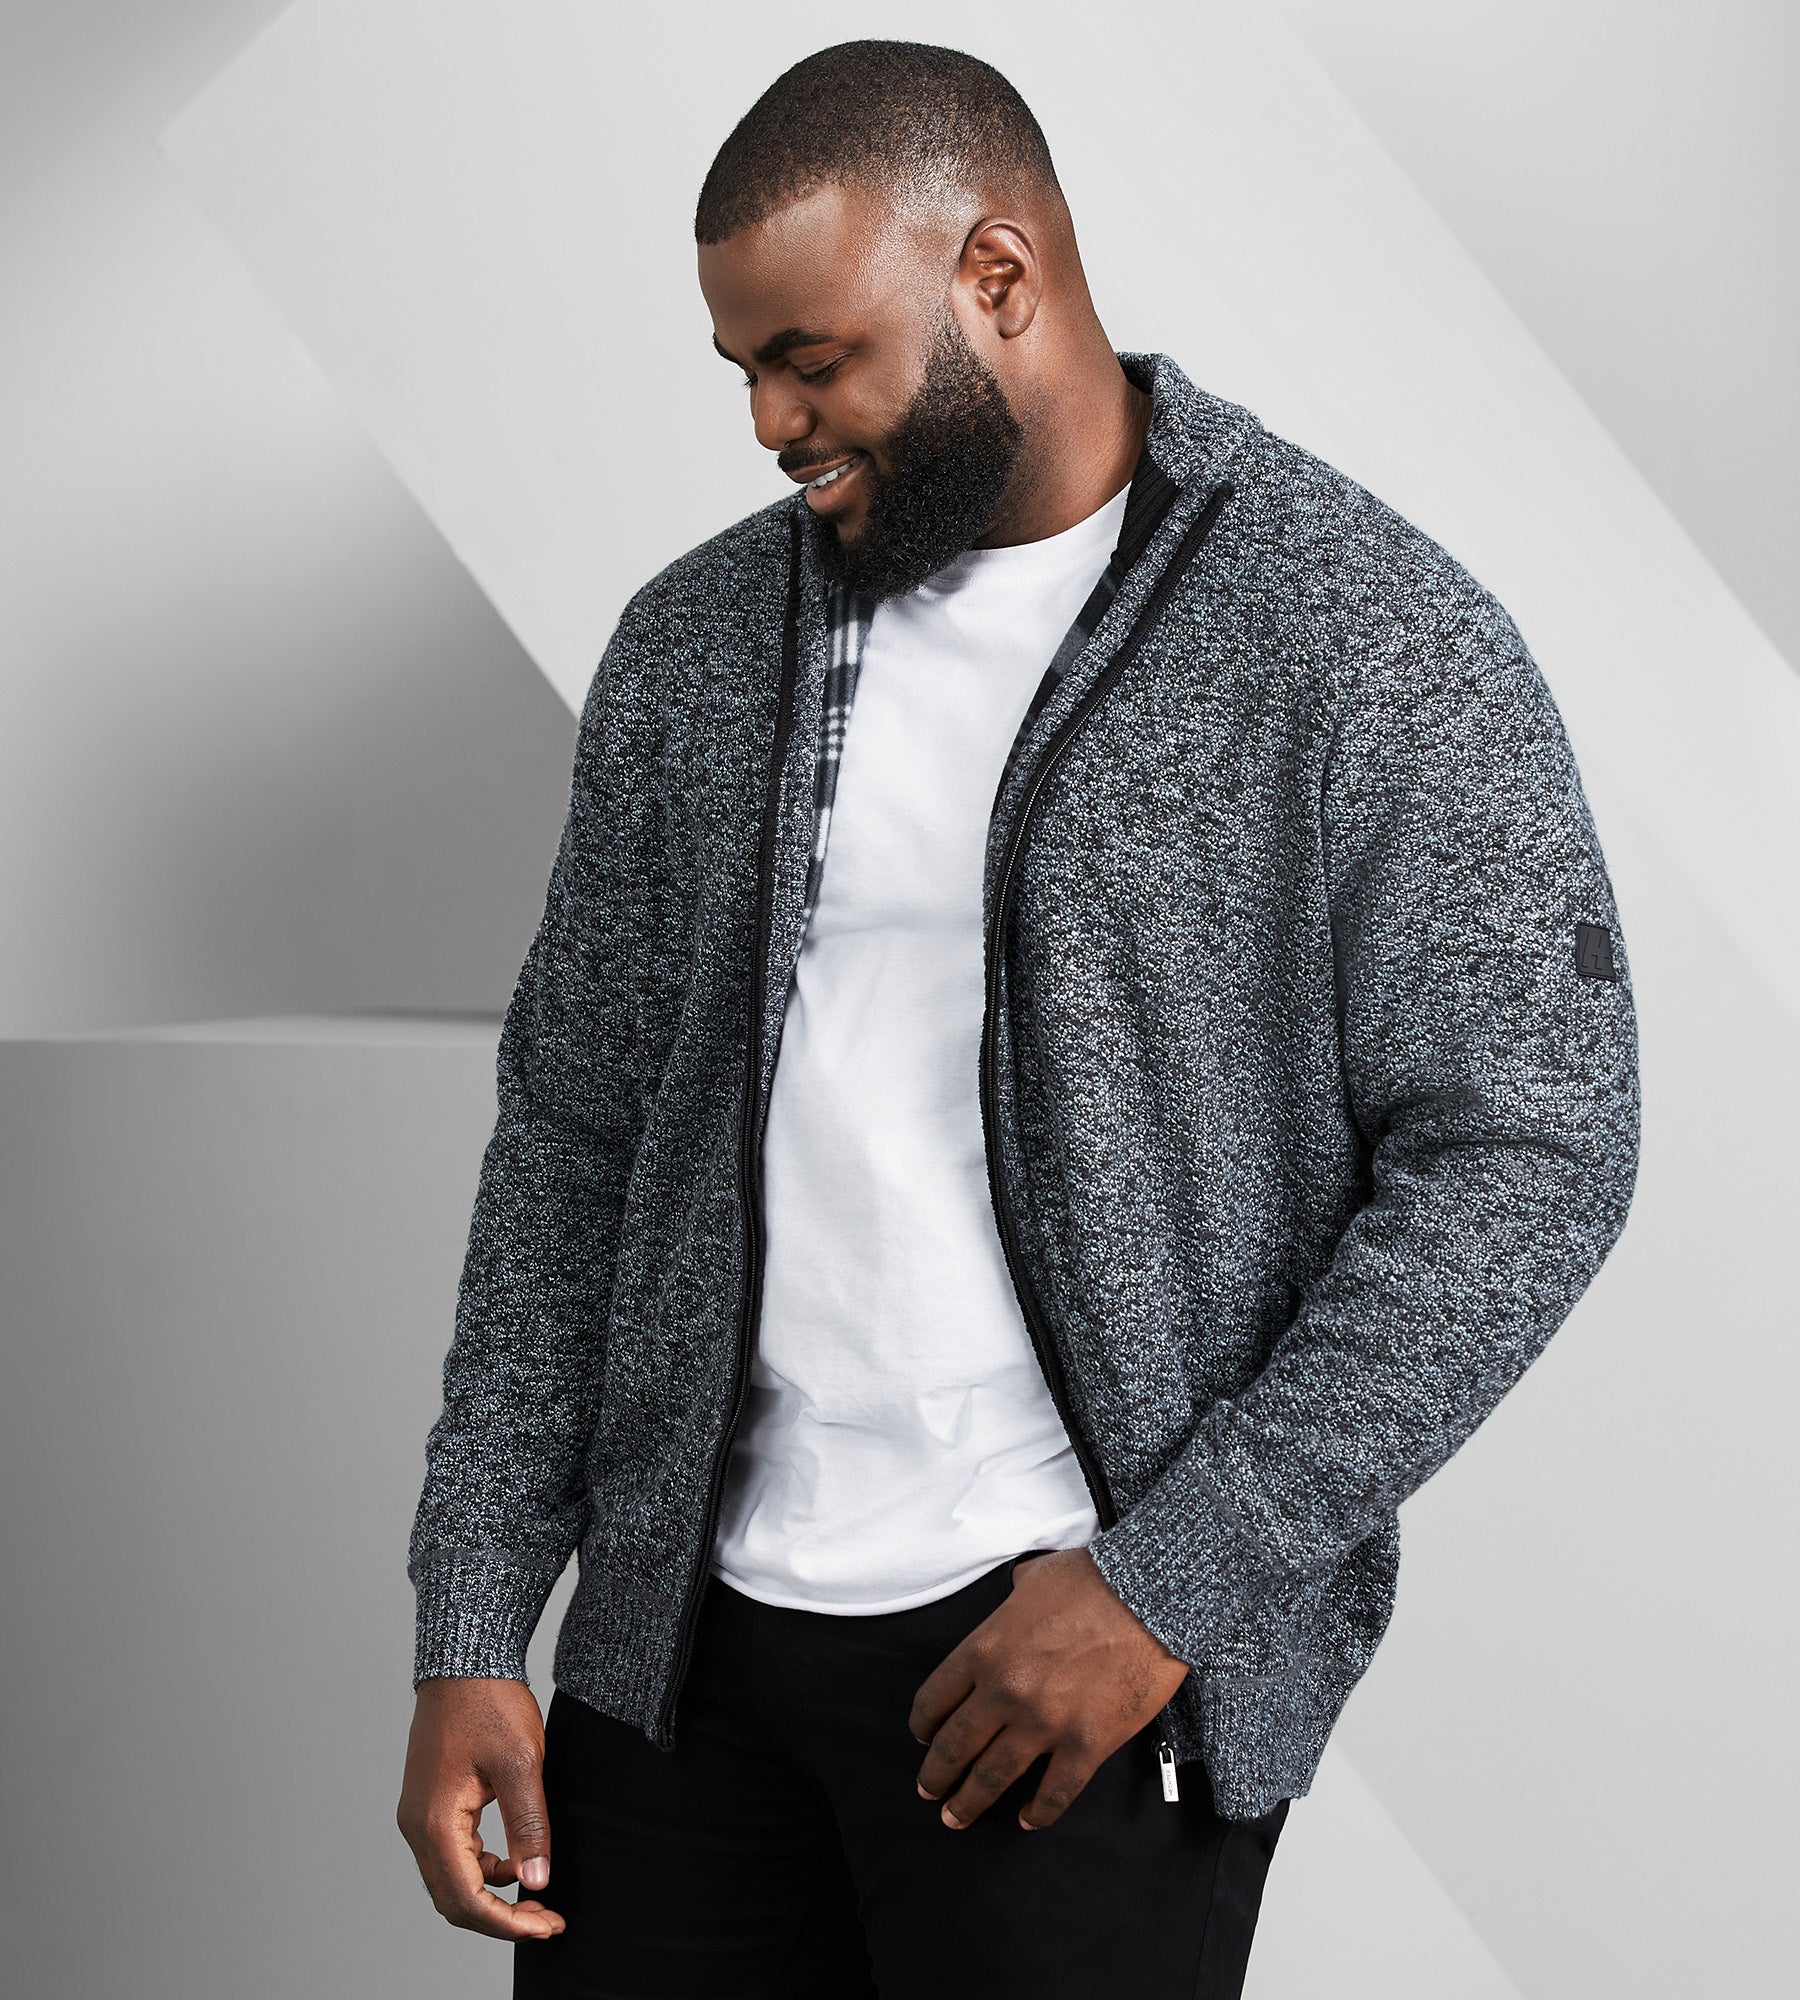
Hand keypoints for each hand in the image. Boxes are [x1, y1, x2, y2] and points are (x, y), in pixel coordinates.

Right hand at [397, 1677, 565, 1941]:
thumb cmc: (490, 1703)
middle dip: (501, 1919)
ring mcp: (419, 1815)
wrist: (465, 1660)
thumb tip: (537, 1880)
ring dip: (491, 1897)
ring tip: (538, 1896)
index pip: (466, 1899)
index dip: (507, 1923)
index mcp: (435, 1820)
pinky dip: (482, 1871)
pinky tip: (515, 1863)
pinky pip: (452, 1855)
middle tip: (548, 1921)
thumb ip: (529, 1825)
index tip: (546, 1925)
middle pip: (453, 1899)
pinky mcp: (429, 1804)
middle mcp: (417, 1825)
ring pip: (451, 1881)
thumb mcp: (522, 1762)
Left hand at [908, 1547, 1188, 1832]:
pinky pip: (1054, 1793)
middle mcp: (1005, 1692)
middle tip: (928, 1791)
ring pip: (993, 1777)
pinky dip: (1037, 1813)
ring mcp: (1044, 1723)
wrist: (1148, 1597)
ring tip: (956, 1818)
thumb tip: (1015, 1597)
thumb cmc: (1092, 1580)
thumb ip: (1012, 1599)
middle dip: (936, 1776)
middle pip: (955, 1747)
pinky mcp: (1086, 1745)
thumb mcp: (1032, 1577)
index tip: (924, 1738)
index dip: (923, 1726)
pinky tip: (1026, 1819)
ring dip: (970, 1802)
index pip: (934, 1700)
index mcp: (984, 1649)